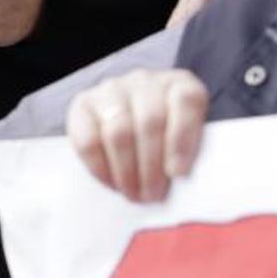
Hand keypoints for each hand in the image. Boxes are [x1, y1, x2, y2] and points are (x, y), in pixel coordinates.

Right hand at [66, 69, 208, 202]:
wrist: (132, 126)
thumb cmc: (168, 140)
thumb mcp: (190, 139)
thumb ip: (192, 153)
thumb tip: (184, 181)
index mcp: (179, 85)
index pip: (186, 102)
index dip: (183, 138)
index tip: (178, 173)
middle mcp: (145, 81)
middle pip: (150, 122)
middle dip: (151, 167)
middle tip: (153, 196)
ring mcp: (111, 90)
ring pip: (118, 131)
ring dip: (126, 171)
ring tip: (134, 194)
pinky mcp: (83, 104)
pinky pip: (88, 139)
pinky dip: (100, 167)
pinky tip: (112, 183)